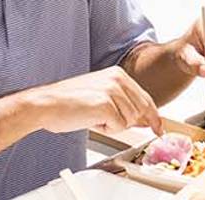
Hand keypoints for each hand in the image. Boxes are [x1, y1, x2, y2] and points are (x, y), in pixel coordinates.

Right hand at [23, 67, 162, 134]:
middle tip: (105, 122)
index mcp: (118, 74)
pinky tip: (90, 120)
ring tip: (92, 116)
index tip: (159, 128)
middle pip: (141, 111)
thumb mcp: (101, 97)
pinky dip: (105, 129)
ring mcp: (113, 91)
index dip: (153, 116)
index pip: (146, 98)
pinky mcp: (106, 105)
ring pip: (129, 121)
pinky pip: (118, 127)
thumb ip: (124, 104)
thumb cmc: (68, 102)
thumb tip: (143, 119)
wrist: (45, 104)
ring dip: (112, 126)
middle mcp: (118, 79)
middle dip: (128, 123)